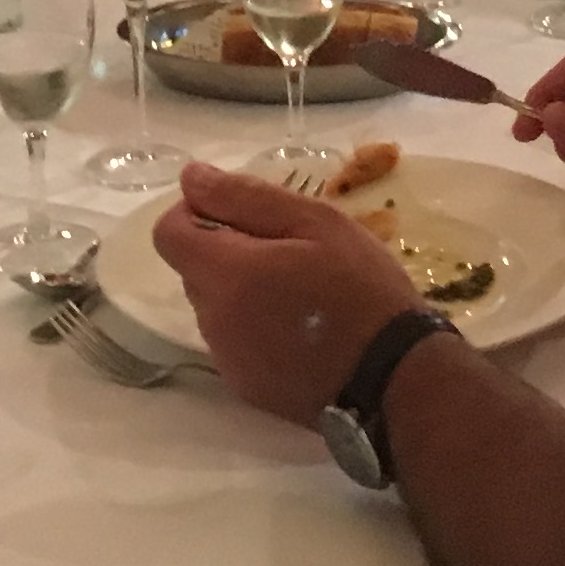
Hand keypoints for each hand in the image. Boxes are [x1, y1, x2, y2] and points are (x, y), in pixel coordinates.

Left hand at [151, 160, 422, 422]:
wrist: (396, 379)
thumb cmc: (361, 289)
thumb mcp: (316, 223)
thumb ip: (246, 197)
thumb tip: (191, 178)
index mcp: (225, 275)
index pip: (168, 234)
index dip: (193, 212)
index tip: (240, 213)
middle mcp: (212, 321)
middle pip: (194, 270)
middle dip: (226, 251)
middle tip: (289, 249)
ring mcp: (227, 360)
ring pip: (215, 306)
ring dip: (241, 290)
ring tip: (300, 291)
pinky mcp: (246, 387)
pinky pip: (234, 342)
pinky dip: (254, 327)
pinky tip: (300, 328)